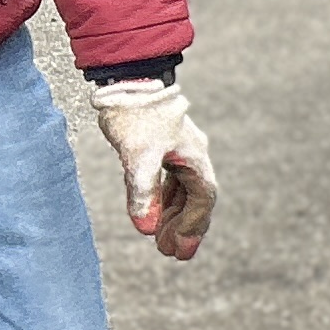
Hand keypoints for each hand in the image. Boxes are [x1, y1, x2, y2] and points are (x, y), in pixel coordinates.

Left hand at [91, 81, 216, 259]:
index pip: (201, 199)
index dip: (192, 227)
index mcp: (195, 157)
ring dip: (175, 215)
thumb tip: (145, 228)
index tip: (179, 251)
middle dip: (185, 227)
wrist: (128, 76)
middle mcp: (192, 154)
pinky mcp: (163, 144)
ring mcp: (179, 149)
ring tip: (162, 240)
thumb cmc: (136, 114)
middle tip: (172, 254)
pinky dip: (165, 198)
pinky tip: (155, 210)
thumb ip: (143, 192)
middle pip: (195, 198)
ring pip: (183, 190)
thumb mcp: (137, 156)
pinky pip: (171, 179)